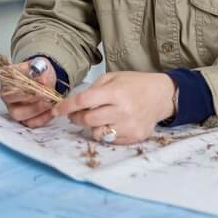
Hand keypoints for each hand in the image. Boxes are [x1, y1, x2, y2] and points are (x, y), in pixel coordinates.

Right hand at [0, 59, 57, 127]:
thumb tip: (42, 80)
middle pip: (11, 103)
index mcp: (6, 79)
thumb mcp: (41, 64)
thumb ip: (40, 70)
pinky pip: (30, 123)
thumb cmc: (39, 71)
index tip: (41, 88)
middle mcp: (6, 94)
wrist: (46, 78)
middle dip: (31, 102)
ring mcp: (13, 107)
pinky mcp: (22, 118)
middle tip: (47, 98)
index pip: (10, 86)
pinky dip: (42, 118)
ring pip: (19, 115)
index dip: (26, 89)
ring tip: (50, 103)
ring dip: (37, 111)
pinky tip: (51, 111)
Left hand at [51, 71, 174, 144]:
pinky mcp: (135, 137)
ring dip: (91, 126)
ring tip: (96, 118)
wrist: (161, 95)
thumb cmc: (134, 84)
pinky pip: (110, 140)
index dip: (66, 106)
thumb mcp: (112, 78)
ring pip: (97, 133)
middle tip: (75, 114)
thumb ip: (93, 90)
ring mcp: (130, 126)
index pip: (84, 101)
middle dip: (76, 117)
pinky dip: (105, 132)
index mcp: (115, 92)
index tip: (56, 110)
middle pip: (88, 119)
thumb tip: (74, 104)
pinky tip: (110, 123)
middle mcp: (123, 111)